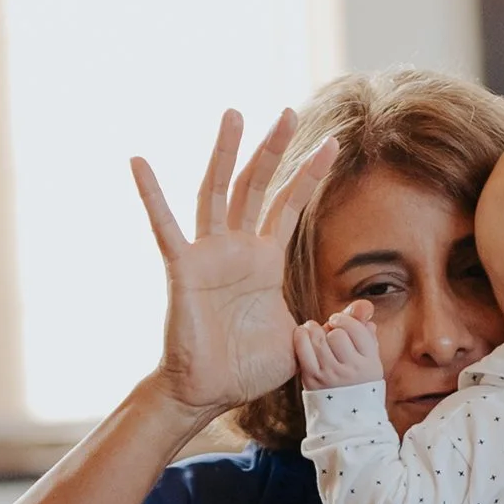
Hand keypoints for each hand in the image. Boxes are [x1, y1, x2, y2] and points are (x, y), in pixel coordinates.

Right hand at [131, 110, 335, 427]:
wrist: (209, 392)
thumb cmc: (248, 369)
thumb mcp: (303, 343)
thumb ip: (333, 323)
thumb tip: (364, 307)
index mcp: (265, 261)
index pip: (290, 206)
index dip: (310, 174)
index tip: (333, 143)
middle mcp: (237, 249)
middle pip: (257, 185)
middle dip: (274, 148)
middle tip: (290, 111)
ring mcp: (209, 254)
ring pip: (217, 191)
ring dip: (225, 152)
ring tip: (235, 113)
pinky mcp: (183, 268)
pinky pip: (164, 226)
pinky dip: (150, 194)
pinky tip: (139, 162)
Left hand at [294, 312, 382, 391]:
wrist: (344, 416)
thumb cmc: (357, 382)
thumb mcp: (368, 359)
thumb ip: (366, 333)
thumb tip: (364, 307)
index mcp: (370, 364)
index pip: (358, 330)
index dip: (346, 320)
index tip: (339, 321)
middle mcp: (351, 370)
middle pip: (338, 334)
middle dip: (331, 327)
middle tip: (328, 330)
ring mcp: (331, 375)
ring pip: (319, 338)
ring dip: (314, 328)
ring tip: (314, 330)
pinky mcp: (312, 379)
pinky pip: (302, 348)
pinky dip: (301, 336)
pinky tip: (303, 334)